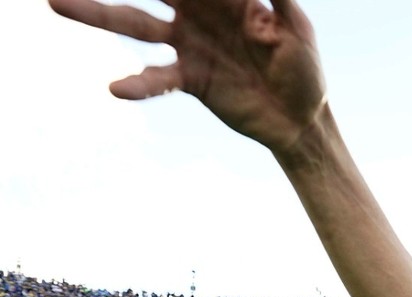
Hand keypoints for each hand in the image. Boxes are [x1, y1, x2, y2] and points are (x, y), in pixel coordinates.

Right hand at [49, 0, 326, 152]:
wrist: (300, 120)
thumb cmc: (305, 69)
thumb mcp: (298, 30)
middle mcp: (198, 14)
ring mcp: (188, 44)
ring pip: (134, 24)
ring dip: (97, 13)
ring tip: (56, 2)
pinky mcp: (188, 78)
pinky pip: (156, 77)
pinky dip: (138, 83)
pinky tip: (116, 88)